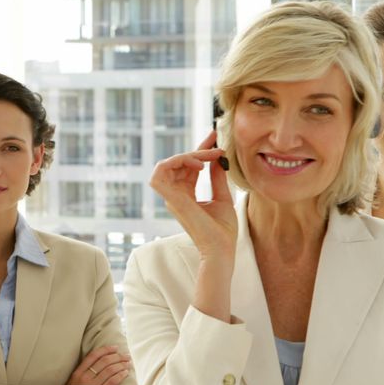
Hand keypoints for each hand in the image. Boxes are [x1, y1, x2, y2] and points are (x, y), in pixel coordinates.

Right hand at [65, 345, 130, 384]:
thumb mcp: (73, 381)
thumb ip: (84, 372)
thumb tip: (101, 361)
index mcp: (78, 372)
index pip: (93, 356)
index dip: (106, 349)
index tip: (115, 347)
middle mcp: (85, 377)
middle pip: (104, 362)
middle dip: (117, 356)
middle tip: (126, 355)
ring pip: (109, 370)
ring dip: (121, 365)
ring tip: (128, 363)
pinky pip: (112, 382)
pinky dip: (120, 375)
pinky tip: (125, 372)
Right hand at [150, 131, 236, 259]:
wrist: (222, 248)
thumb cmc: (223, 230)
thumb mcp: (222, 197)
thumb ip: (217, 178)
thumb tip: (218, 158)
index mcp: (185, 195)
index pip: (188, 166)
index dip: (200, 149)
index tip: (214, 136)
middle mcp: (175, 195)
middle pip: (178, 162)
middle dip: (197, 149)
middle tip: (217, 147)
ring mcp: (171, 197)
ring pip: (167, 164)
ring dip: (187, 155)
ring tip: (208, 158)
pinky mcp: (170, 199)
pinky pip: (160, 173)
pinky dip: (176, 163)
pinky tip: (198, 166)